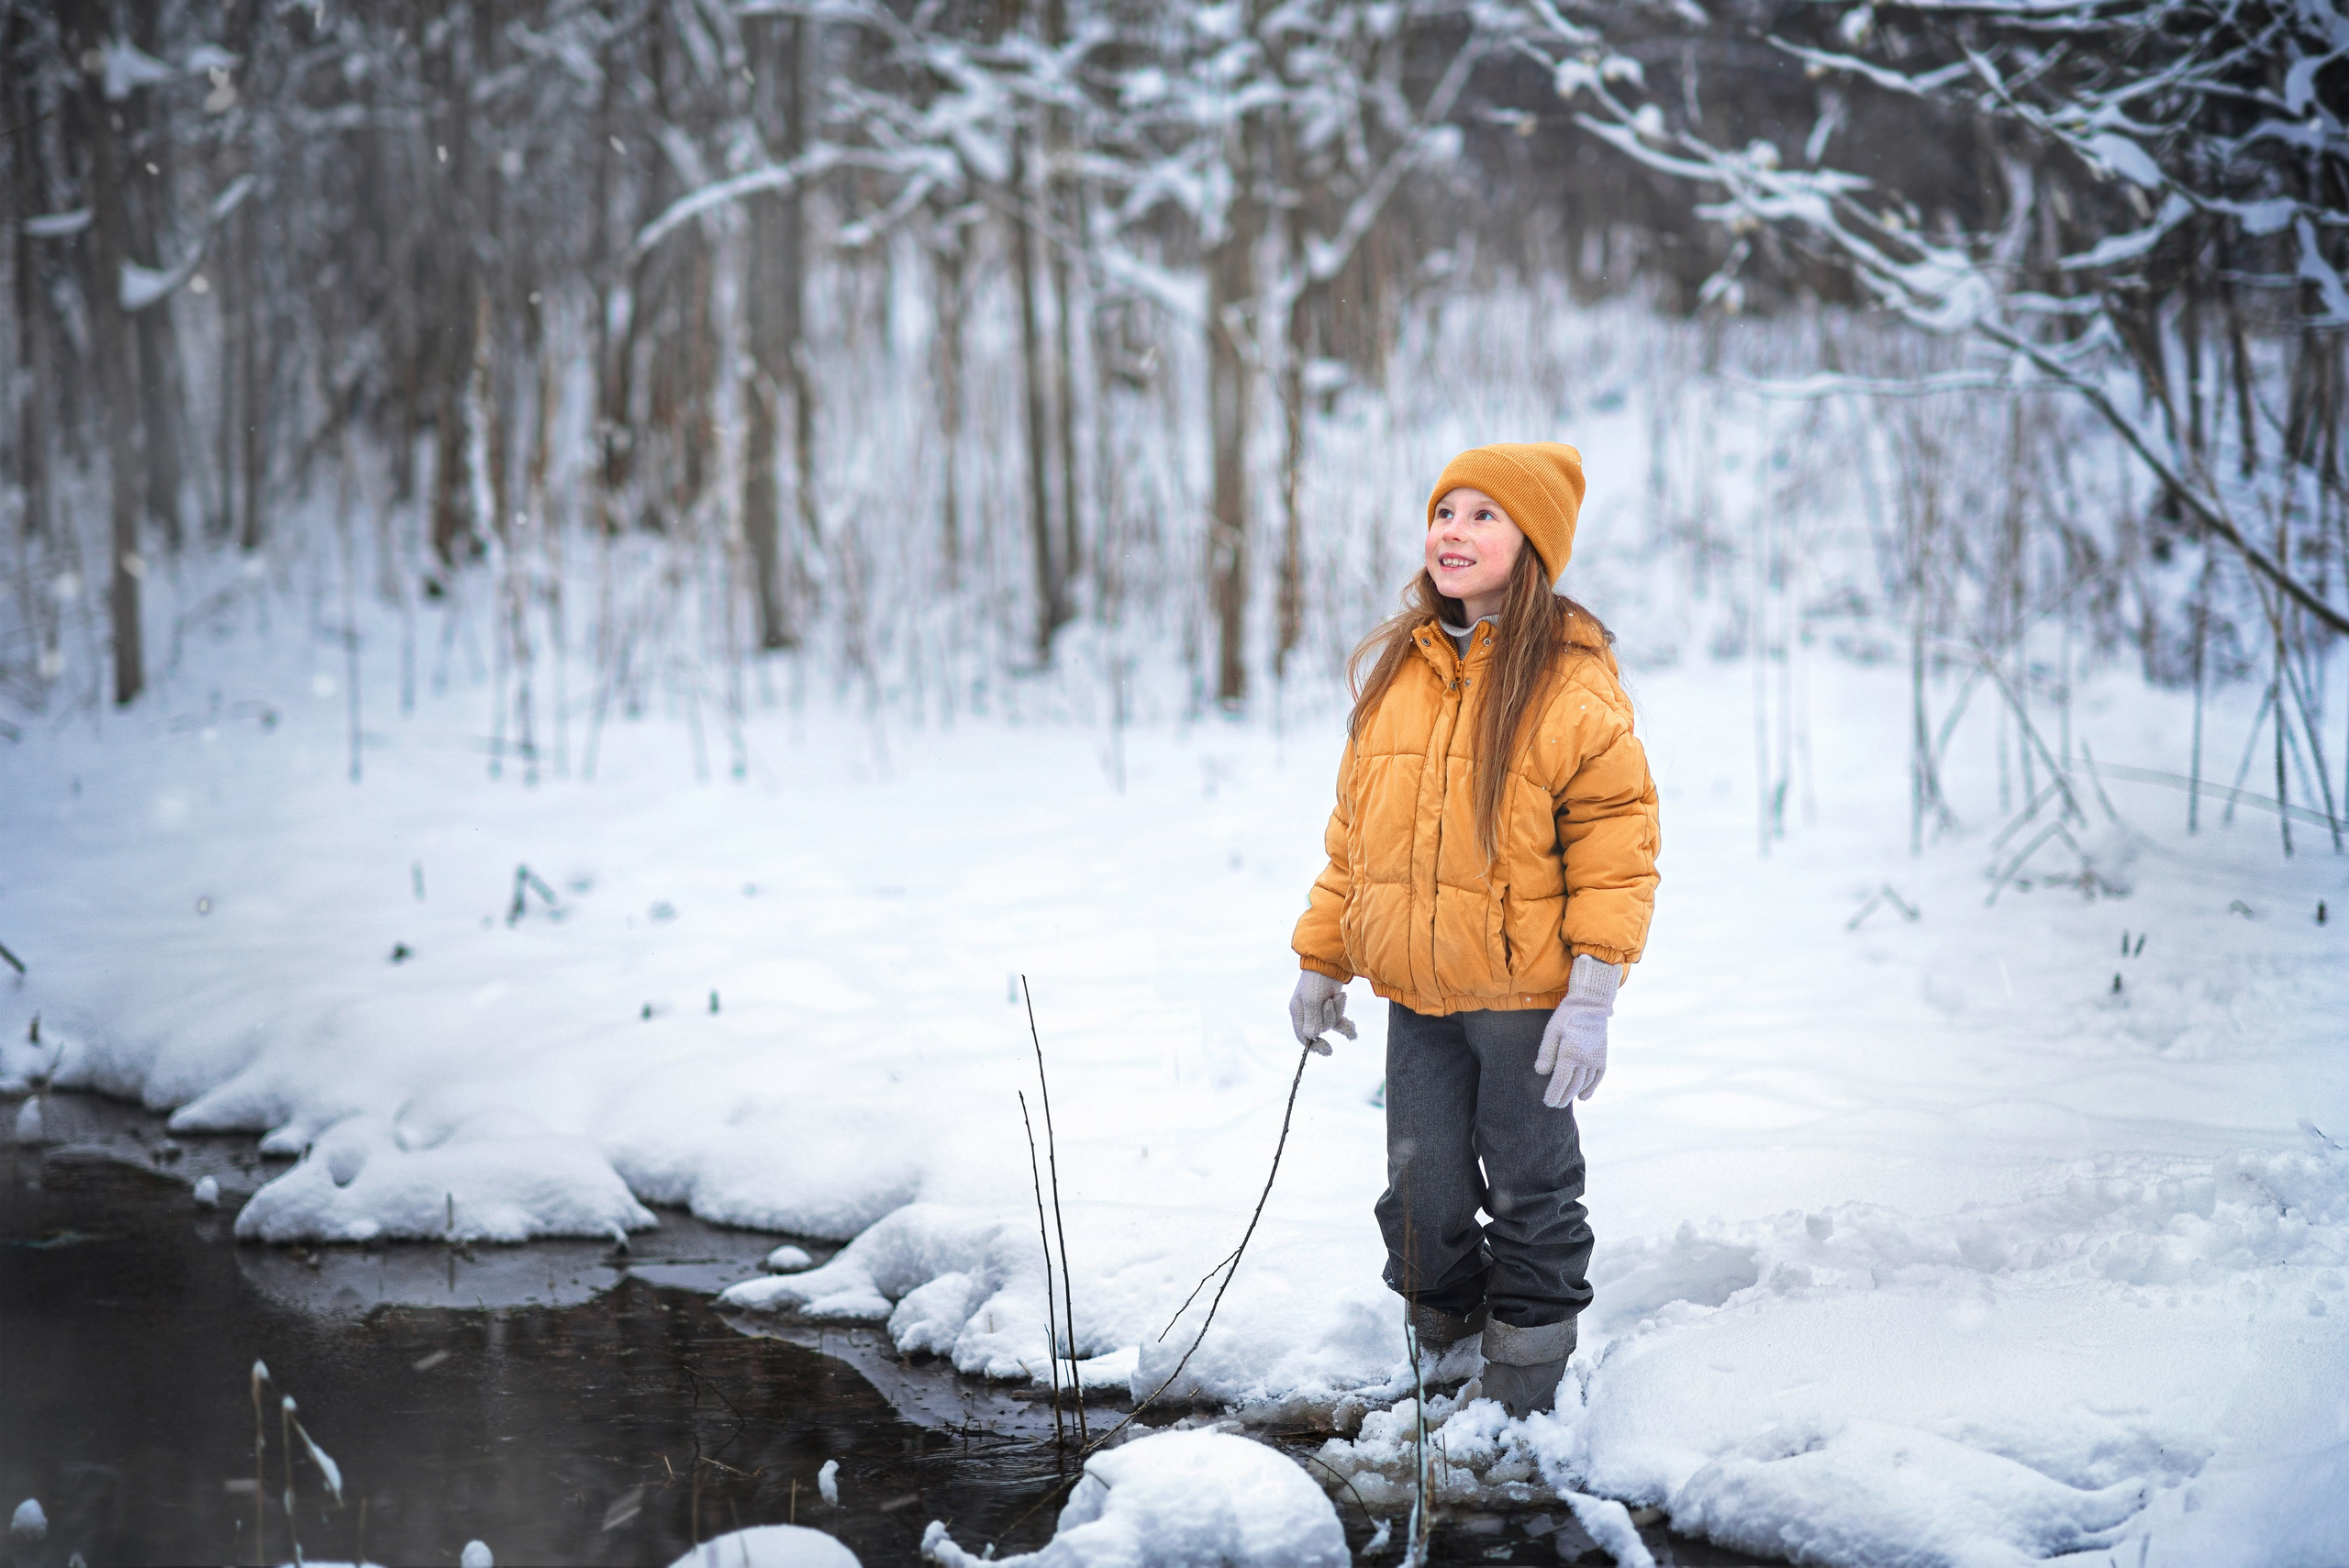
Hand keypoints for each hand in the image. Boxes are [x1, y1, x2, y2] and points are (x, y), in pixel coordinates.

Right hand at [1289, 970, 1357, 1054]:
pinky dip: (1345, 1023)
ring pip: (1331, 1023)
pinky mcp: (1331, 1006)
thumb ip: (1312, 1019)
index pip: (1303, 1036)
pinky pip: (1339, 1020)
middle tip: (1330, 1002)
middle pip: (1320, 1029)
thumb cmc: (1316, 980)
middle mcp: (1307, 1013)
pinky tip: (1353, 1031)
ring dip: (1338, 1011)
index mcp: (1298, 1012)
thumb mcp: (1312, 1000)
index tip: (1329, 1050)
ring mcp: (1319, 1009)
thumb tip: (1311, 1037)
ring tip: (1338, 996)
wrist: (1329, 962)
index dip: (1315, 1045)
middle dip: (1329, 1017)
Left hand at [1535, 955, 1619, 1105]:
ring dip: (1575, 1094)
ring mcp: (1596, 1059)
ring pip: (1585, 1083)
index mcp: (1570, 1052)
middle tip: (1554, 1105)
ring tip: (1565, 1101)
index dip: (1554, 1093)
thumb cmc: (1567, 1017)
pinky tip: (1583, 1097)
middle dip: (1563, 1097)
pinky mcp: (1602, 1057)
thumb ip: (1546, 1053)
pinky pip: (1597, 1078)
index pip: (1561, 1080)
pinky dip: (1591, 1088)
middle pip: (1573, 1085)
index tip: (1548, 1102)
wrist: (1591, 1005)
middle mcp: (1585, 1059)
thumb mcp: (1552, 1031)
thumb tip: (1541, 1072)